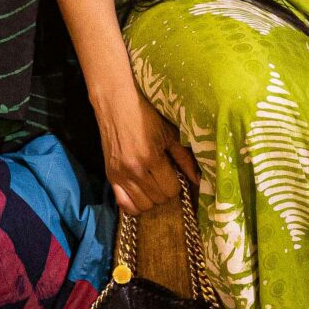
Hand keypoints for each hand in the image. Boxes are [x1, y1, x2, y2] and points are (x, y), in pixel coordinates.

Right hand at [96, 84, 196, 213]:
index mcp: (151, 158)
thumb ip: (185, 158)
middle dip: (165, 190)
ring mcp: (119, 175)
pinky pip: (123, 204)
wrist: (115, 102)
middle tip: (164, 176)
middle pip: (158, 199)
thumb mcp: (169, 133)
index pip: (171, 190)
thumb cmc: (145, 114)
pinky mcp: (109, 176)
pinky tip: (140, 192)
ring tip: (153, 183)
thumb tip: (199, 180)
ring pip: (143, 205)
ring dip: (152, 197)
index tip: (174, 172)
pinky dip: (134, 204)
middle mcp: (134, 170)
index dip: (177, 183)